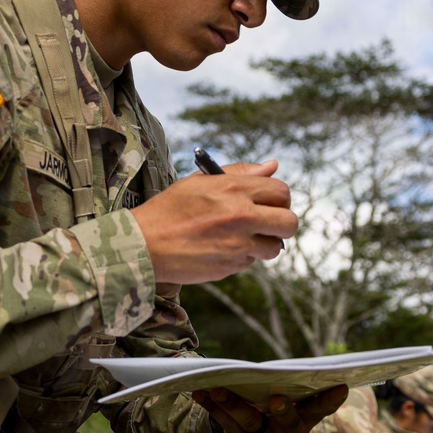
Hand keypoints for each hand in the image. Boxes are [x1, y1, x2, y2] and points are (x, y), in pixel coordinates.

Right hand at [130, 160, 296, 282]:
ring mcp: (237, 245)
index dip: (279, 198)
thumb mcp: (200, 181)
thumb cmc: (169, 210)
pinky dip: (241, 257)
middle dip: (283, 224)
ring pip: (274, 247)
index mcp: (234, 189)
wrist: (142, 245)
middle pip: (289, 222)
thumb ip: (240, 173)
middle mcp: (241, 216)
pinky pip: (250, 262)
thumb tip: (272, 166)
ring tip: (241, 238)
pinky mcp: (230, 267)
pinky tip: (219, 249)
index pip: (281, 191)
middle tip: (267, 224)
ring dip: (264, 244)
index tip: (269, 203)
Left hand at [195, 383, 348, 432]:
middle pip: (288, 422)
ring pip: (250, 422)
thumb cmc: (276, 403)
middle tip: (276, 399)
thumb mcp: (287, 395)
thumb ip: (288, 384)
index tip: (341, 386)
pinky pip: (226, 424)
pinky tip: (200, 392)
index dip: (331, 400)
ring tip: (217, 388)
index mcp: (307, 417)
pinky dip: (212, 407)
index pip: (322, 408)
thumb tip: (280, 366)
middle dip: (283, 410)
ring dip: (233, 403)